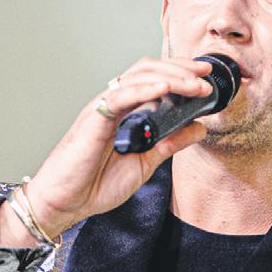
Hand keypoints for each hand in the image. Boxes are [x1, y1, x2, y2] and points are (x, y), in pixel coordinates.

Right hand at [0, 57, 212, 244]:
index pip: (154, 79)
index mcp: (125, 112)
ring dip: (170, 77)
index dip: (181, 73)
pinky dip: (144, 89)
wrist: (64, 203)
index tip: (206, 79)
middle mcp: (114, 105)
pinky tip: (165, 89)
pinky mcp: (93, 119)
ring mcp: (102, 109)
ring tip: (194, 85)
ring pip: (137, 77)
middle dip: (180, 68)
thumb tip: (199, 128)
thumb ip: (170, 143)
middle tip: (205, 76)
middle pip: (148, 69)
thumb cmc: (94, 184)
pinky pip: (120, 96)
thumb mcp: (145, 163)